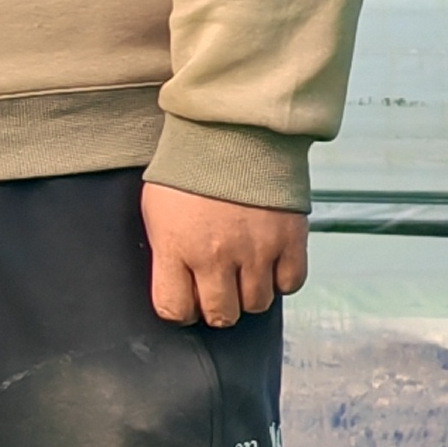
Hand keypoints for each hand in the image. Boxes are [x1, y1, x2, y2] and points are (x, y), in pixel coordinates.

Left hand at [143, 182, 311, 327]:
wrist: (233, 131)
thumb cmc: (188, 170)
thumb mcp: (157, 209)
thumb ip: (166, 250)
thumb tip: (175, 283)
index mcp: (175, 247)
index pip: (174, 310)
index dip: (180, 310)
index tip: (184, 300)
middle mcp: (215, 256)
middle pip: (221, 316)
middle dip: (216, 308)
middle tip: (216, 290)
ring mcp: (256, 251)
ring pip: (256, 304)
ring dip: (249, 294)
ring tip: (242, 271)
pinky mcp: (290, 241)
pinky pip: (291, 284)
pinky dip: (281, 280)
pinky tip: (269, 263)